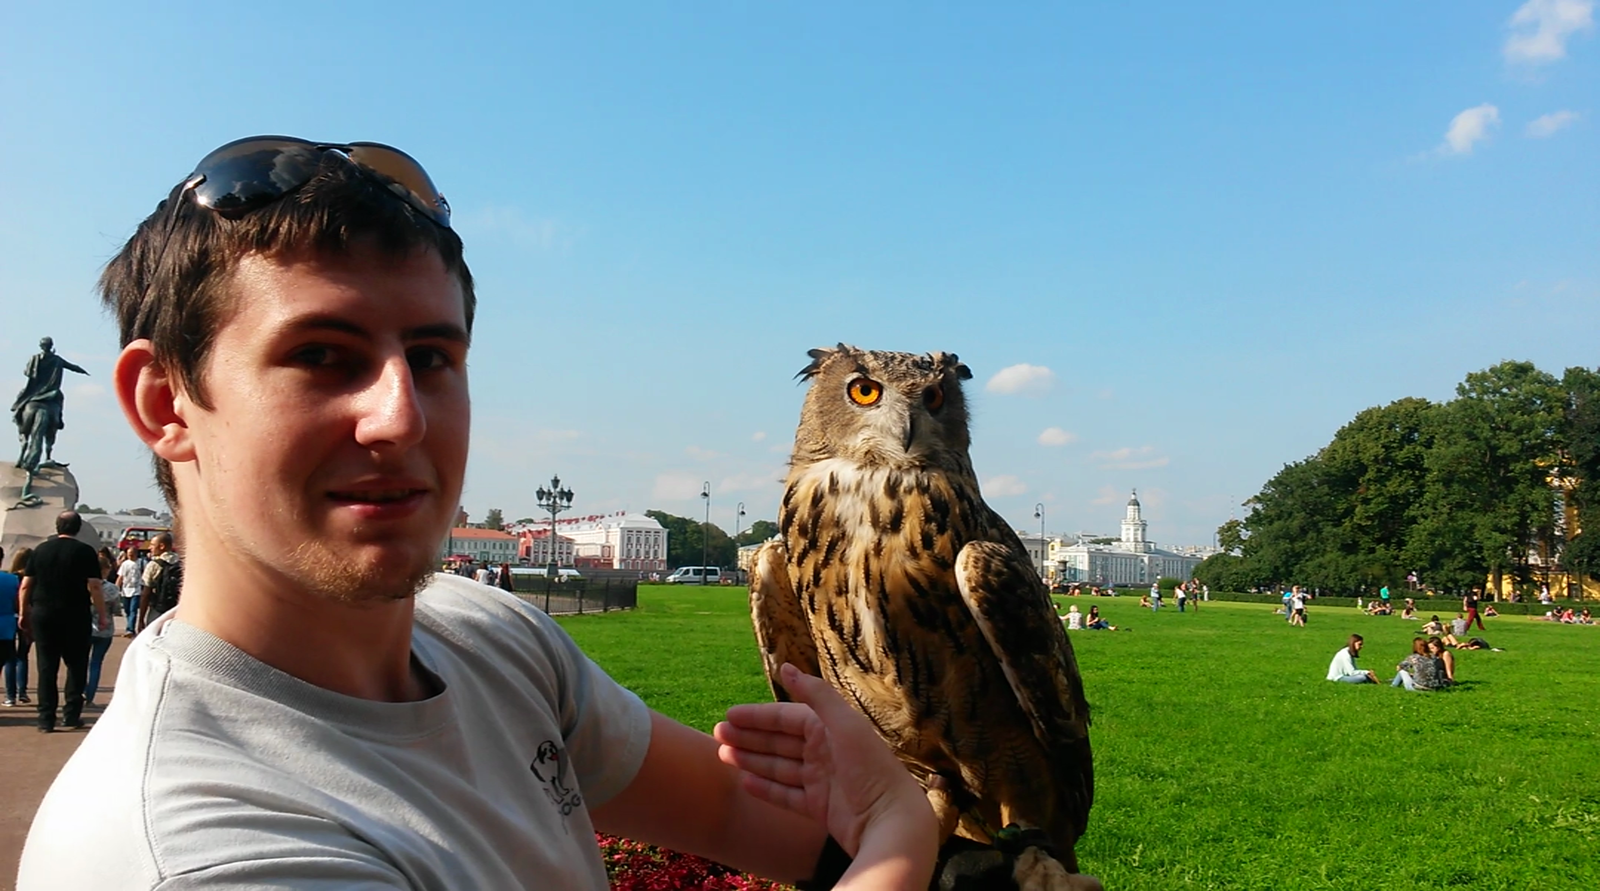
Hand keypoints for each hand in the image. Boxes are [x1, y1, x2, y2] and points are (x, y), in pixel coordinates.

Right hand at [714, 663, 934, 859]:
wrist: (890, 821)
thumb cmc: (869, 768)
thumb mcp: (844, 725)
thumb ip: (816, 695)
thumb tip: (785, 666)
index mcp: (830, 729)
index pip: (787, 718)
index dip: (758, 716)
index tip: (729, 716)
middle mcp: (825, 752)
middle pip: (780, 741)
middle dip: (749, 737)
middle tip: (716, 735)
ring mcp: (822, 781)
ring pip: (779, 766)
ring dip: (751, 760)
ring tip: (723, 755)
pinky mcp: (820, 807)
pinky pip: (786, 794)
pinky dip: (766, 788)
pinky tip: (745, 781)